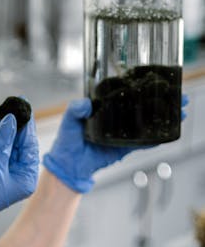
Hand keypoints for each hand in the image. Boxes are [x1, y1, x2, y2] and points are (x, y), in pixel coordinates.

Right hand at [0, 112, 38, 246]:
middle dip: (6, 128)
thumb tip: (11, 120)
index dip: (26, 125)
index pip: (30, 145)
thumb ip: (3, 139)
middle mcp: (19, 175)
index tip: (22, 107)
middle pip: (17, 143)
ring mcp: (6, 172)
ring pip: (5, 144)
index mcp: (26, 177)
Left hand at [43, 95, 188, 192]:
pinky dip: (155, 139)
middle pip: (140, 107)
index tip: (157, 80)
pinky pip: (142, 143)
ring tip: (180, 111)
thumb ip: (74, 110)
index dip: (140, 87)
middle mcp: (114, 118)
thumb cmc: (66, 141)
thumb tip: (84, 103)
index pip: (124, 93)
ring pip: (145, 124)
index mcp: (102, 108)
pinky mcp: (123, 148)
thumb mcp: (68, 121)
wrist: (68, 166)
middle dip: (160, 101)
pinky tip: (168, 133)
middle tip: (178, 95)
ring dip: (163, 118)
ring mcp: (120, 133)